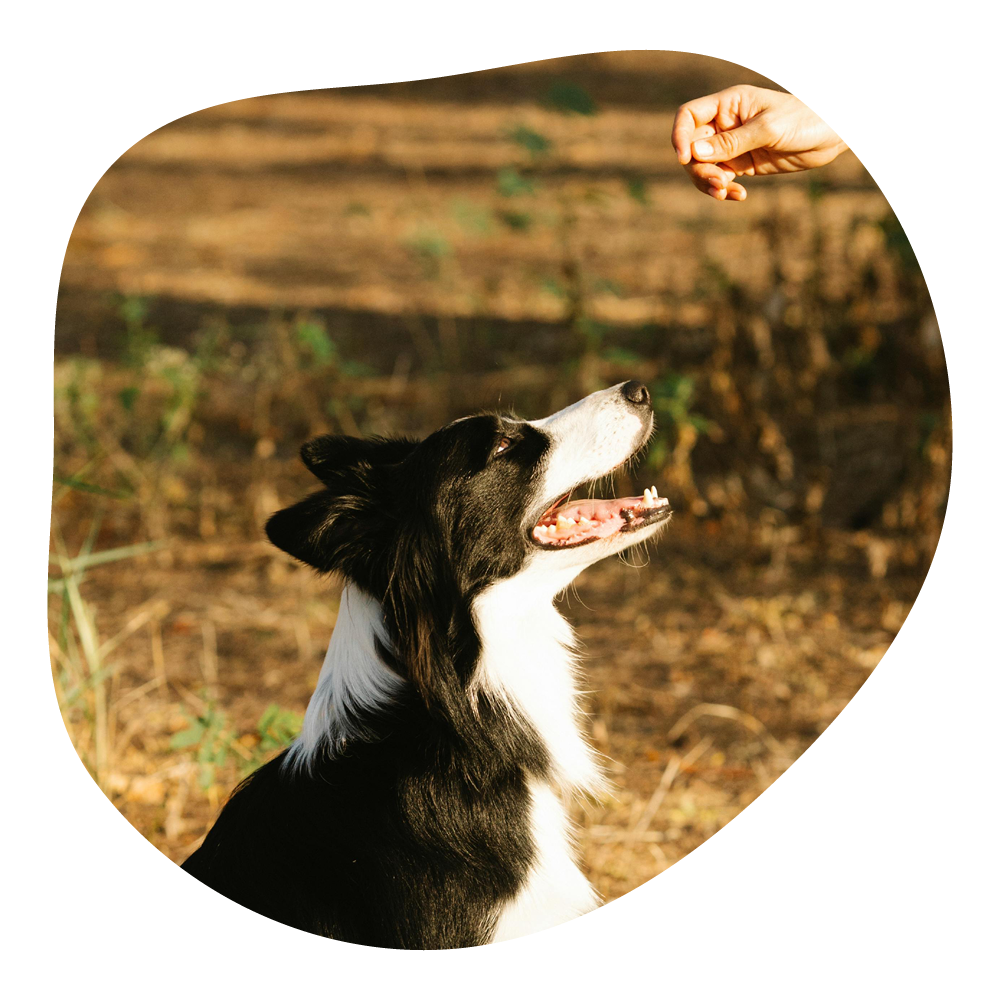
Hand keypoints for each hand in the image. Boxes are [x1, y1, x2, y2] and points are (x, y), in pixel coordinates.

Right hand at [671, 85, 847, 200]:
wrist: (832, 136)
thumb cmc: (805, 120)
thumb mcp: (768, 129)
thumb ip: (732, 142)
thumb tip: (695, 152)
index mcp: (729, 104)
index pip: (689, 116)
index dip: (680, 136)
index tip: (684, 158)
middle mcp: (725, 123)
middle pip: (692, 148)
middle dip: (700, 169)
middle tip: (718, 184)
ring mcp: (732, 145)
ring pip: (703, 168)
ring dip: (709, 183)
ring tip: (727, 193)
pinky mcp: (741, 165)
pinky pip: (720, 180)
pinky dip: (724, 191)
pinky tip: (739, 196)